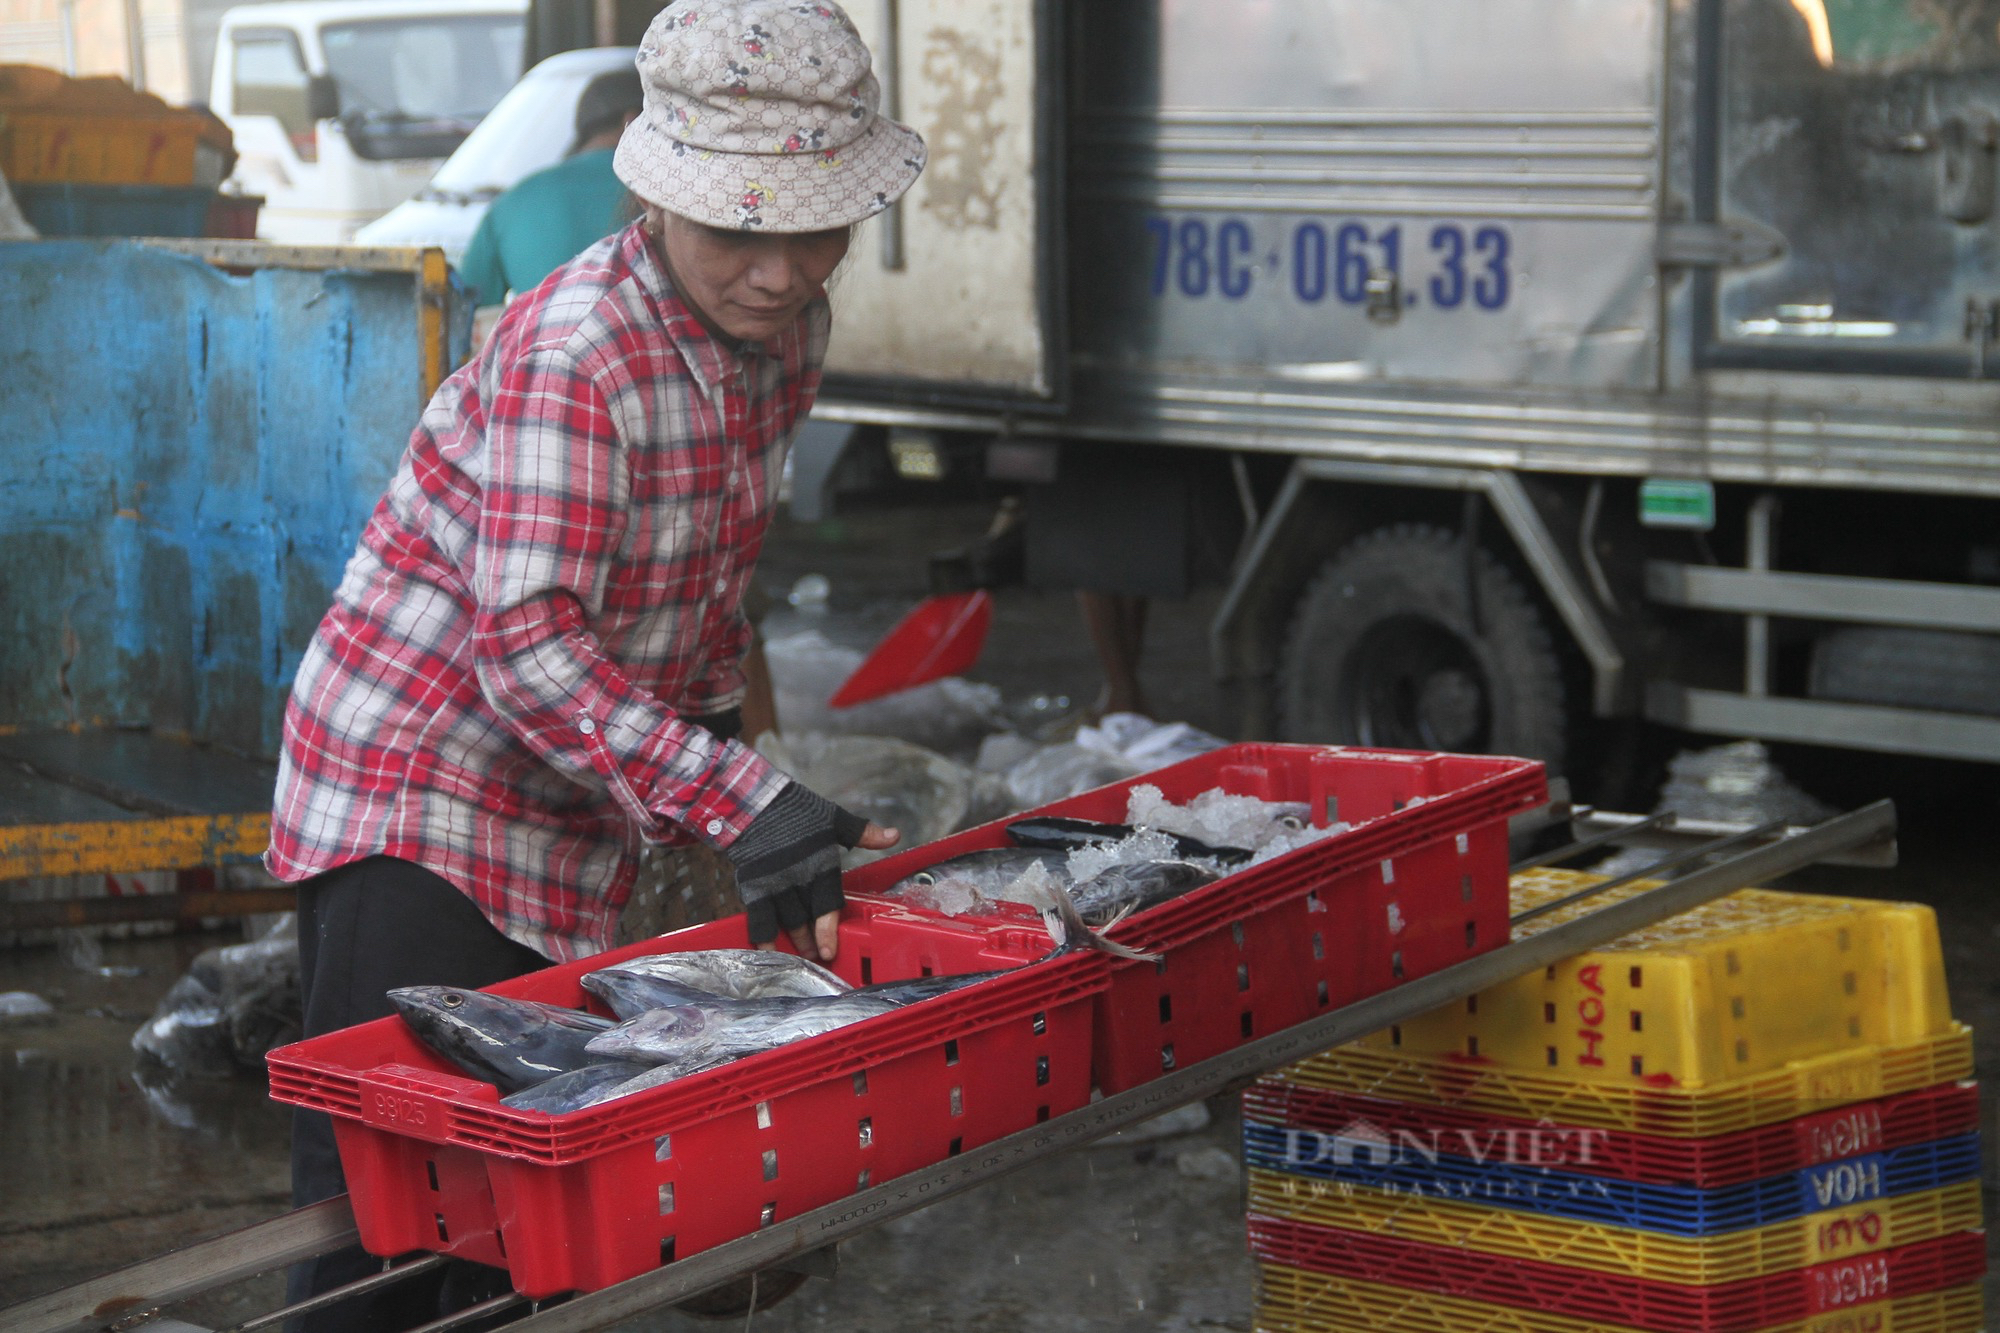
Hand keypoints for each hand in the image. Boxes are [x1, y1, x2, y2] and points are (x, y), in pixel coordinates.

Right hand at [722, 782, 899, 961]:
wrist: (755, 802)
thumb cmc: (797, 811)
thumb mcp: (834, 818)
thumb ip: (863, 833)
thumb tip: (894, 835)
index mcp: (821, 862)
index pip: (828, 902)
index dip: (828, 928)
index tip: (830, 949)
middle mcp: (798, 877)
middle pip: (807, 918)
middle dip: (813, 940)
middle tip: (819, 955)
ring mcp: (774, 883)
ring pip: (786, 921)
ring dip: (794, 941)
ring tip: (801, 954)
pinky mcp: (754, 885)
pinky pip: (758, 917)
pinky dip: (763, 937)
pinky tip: (768, 951)